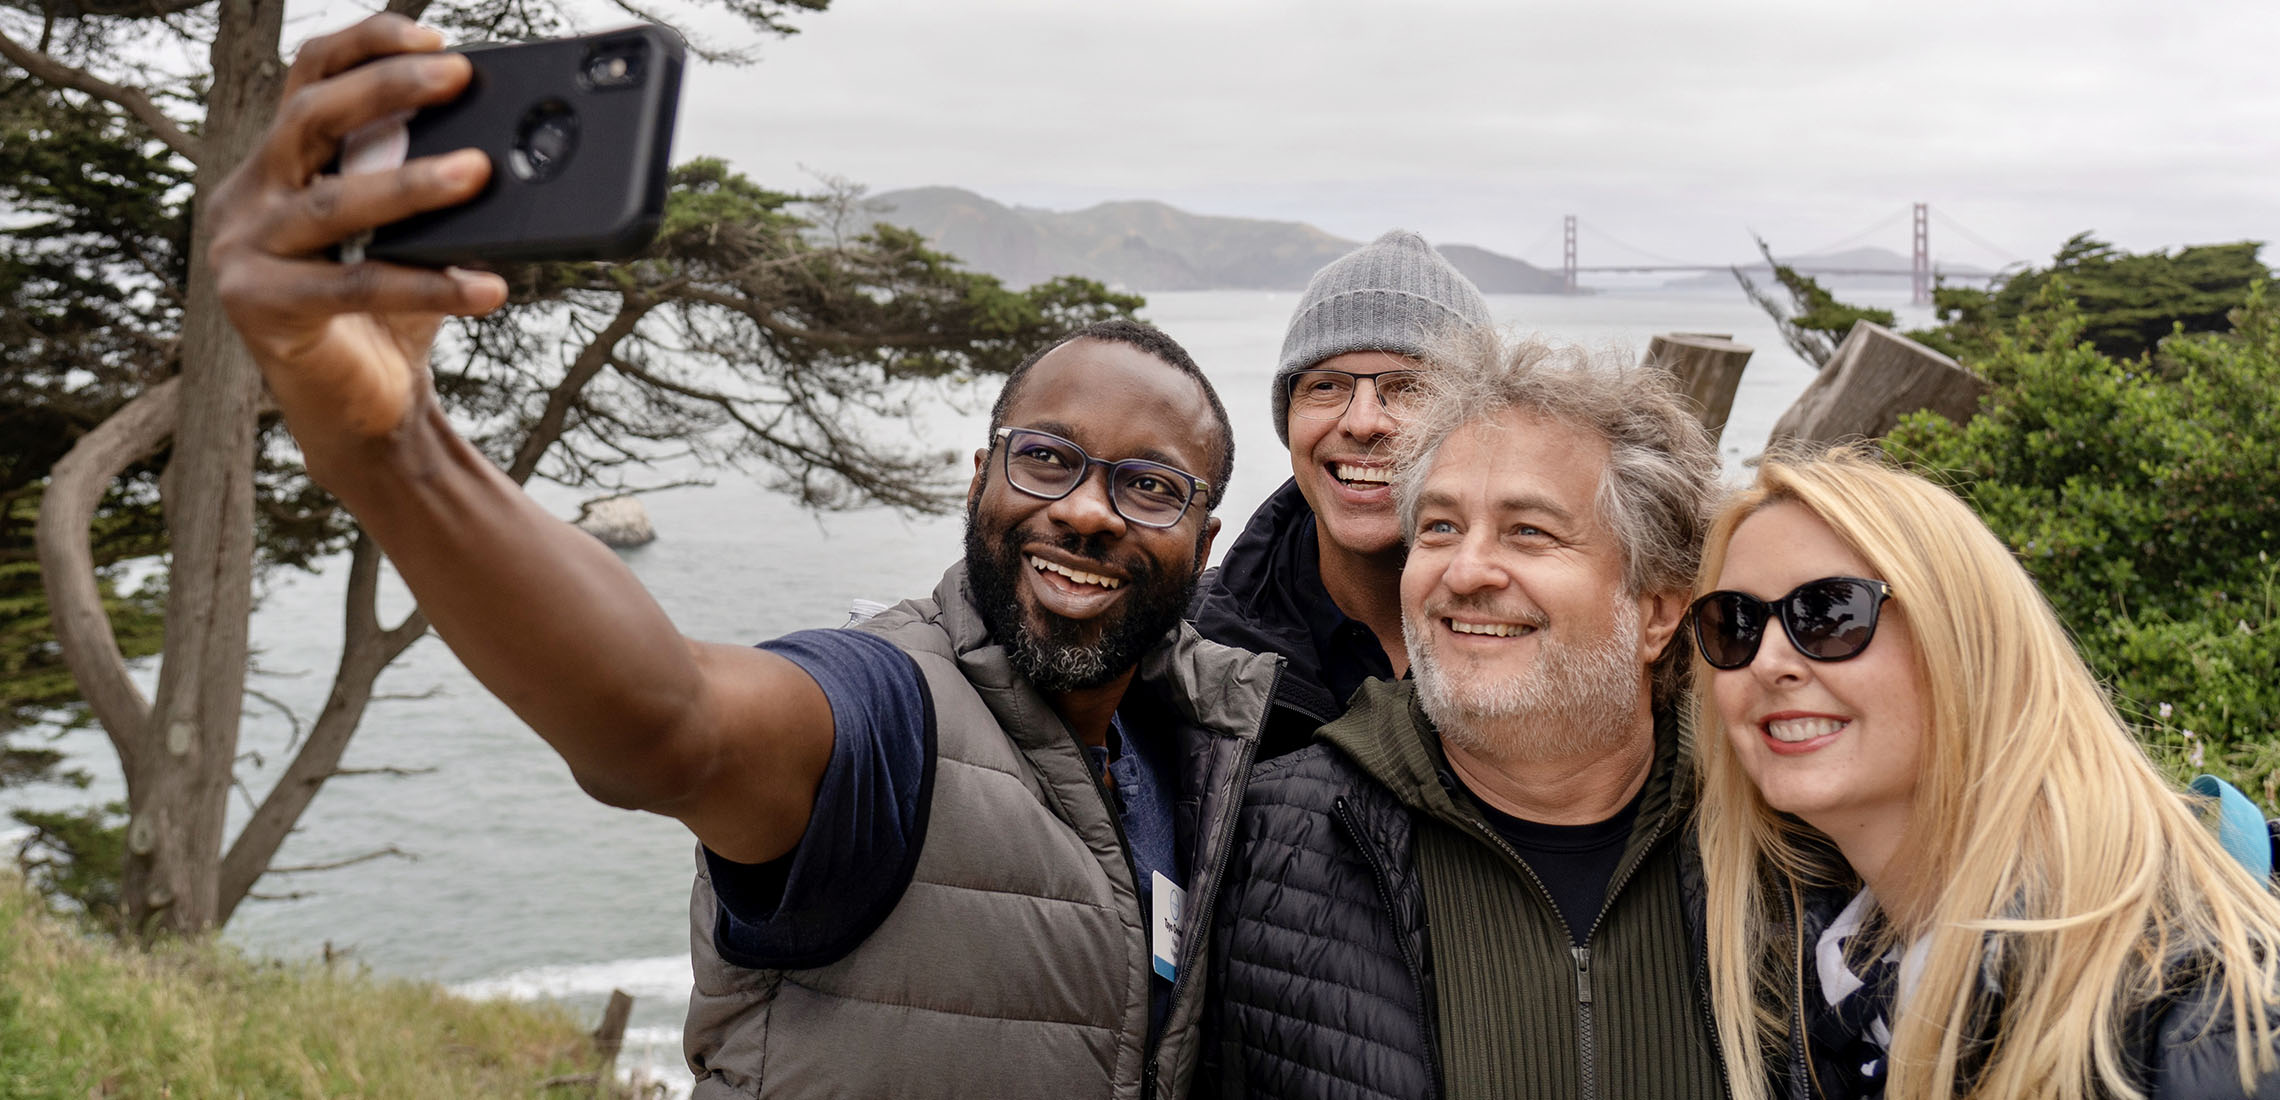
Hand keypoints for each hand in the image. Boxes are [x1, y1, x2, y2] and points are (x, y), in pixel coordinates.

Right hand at [208, 14, 507, 446]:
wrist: (364, 413)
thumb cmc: (387, 316)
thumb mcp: (407, 237)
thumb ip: (428, 187)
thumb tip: (508, 145)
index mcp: (278, 166)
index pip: (310, 78)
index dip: (367, 46)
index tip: (435, 37)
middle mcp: (247, 197)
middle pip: (310, 119)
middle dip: (387, 90)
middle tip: (458, 75)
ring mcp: (244, 252)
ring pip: (332, 203)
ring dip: (410, 183)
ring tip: (478, 171)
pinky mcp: (261, 308)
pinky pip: (356, 287)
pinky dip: (428, 285)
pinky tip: (485, 287)